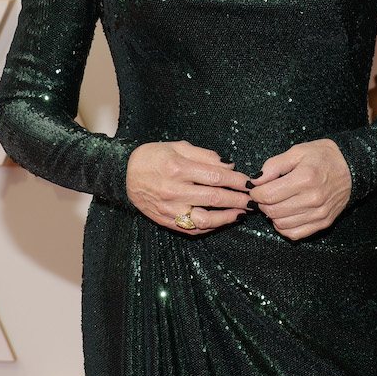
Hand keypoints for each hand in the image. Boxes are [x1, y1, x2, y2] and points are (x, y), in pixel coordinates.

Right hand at [127, 141, 251, 234]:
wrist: (124, 173)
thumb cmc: (152, 156)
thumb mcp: (177, 146)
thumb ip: (204, 155)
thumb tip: (230, 164)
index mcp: (178, 167)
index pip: (216, 175)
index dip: (236, 180)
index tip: (249, 182)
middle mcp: (173, 190)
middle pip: (215, 197)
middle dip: (238, 199)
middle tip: (252, 200)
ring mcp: (169, 208)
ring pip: (205, 219)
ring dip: (227, 217)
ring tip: (241, 213)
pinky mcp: (165, 220)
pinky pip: (192, 229)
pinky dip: (210, 227)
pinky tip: (221, 221)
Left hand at [249, 139, 351, 239]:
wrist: (353, 168)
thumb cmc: (324, 157)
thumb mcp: (298, 151)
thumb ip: (273, 165)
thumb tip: (255, 181)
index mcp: (305, 178)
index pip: (269, 195)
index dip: (256, 193)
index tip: (256, 188)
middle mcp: (313, 198)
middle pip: (273, 211)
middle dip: (262, 204)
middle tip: (264, 195)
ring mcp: (319, 213)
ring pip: (282, 224)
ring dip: (272, 215)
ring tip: (275, 203)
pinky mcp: (324, 222)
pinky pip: (296, 234)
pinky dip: (284, 227)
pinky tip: (284, 215)